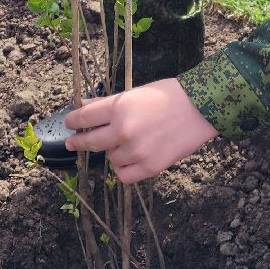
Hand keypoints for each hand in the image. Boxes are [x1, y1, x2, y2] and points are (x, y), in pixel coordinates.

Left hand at [63, 78, 216, 183]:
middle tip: (71, 143)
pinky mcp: (150, 167)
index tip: (69, 124)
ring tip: (128, 142)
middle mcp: (124, 130)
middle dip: (78, 142)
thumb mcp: (135, 93)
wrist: (200, 108)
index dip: (73, 121)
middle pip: (91, 141)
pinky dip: (124, 168)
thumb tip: (83, 106)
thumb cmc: (168, 96)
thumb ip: (107, 103)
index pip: (84, 117)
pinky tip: (129, 159)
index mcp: (119, 107)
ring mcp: (136, 150)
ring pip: (110, 159)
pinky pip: (124, 175)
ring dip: (113, 152)